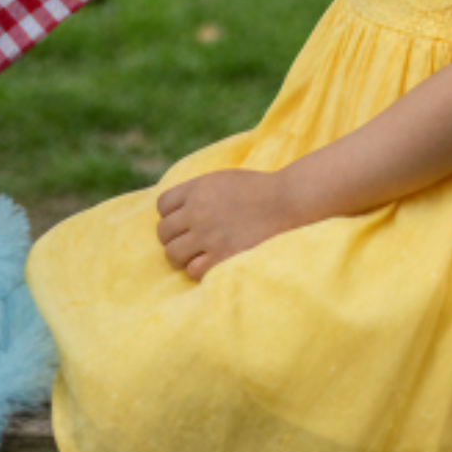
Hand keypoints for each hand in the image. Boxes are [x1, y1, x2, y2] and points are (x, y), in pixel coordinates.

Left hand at [156, 169, 300, 280]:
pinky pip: (193, 270)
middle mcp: (197, 211)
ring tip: (196, 257)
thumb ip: (198, 192)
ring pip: (173, 254)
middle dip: (174, 238)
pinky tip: (211, 265)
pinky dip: (199, 270)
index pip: (162, 205)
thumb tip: (177, 210)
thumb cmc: (259, 190)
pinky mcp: (222, 257)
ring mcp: (208, 235)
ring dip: (182, 257)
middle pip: (164, 232)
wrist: (289, 202)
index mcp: (196, 189)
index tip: (183, 222)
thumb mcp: (222, 180)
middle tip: (189, 243)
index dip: (170, 215)